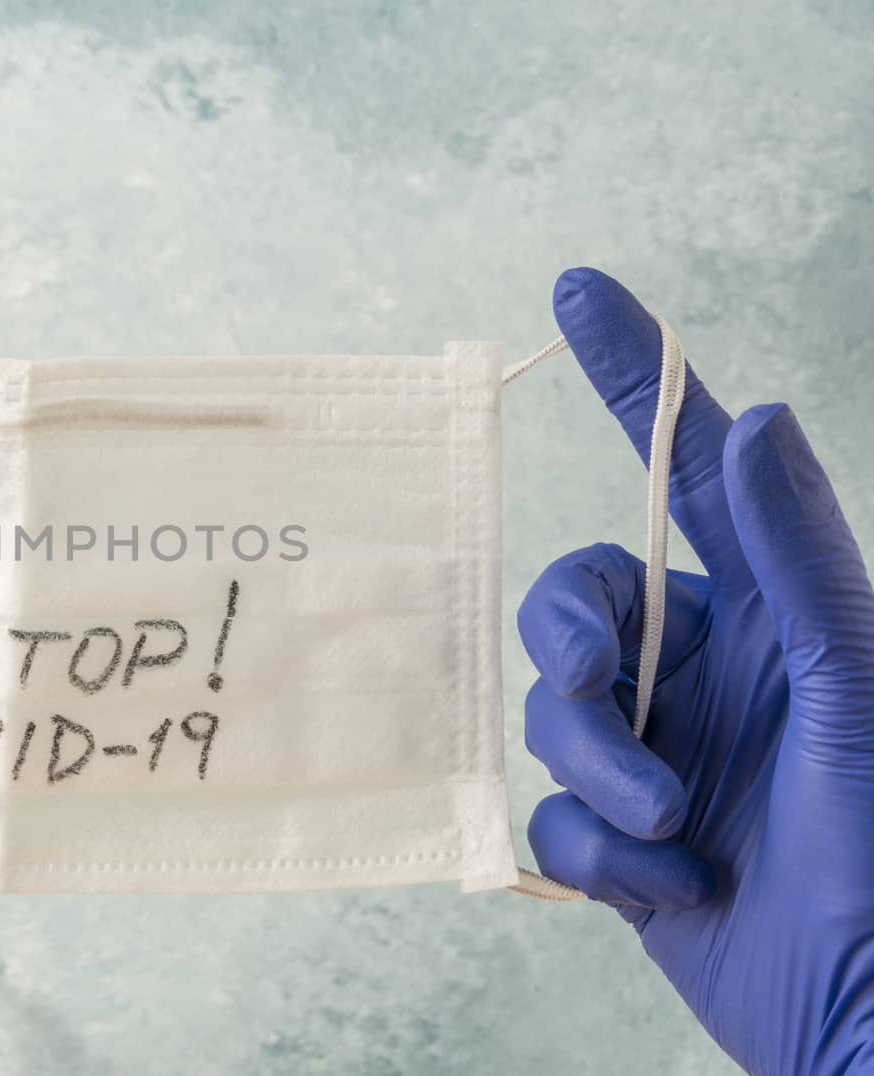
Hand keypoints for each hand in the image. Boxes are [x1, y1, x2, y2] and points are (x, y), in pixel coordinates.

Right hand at [520, 268, 873, 1073]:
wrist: (866, 1023)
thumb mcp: (854, 686)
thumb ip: (795, 557)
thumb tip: (751, 420)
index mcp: (766, 616)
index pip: (682, 476)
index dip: (638, 381)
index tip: (583, 289)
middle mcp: (703, 670)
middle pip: (574, 604)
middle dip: (578, 658)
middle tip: (614, 710)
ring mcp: (656, 752)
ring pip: (554, 715)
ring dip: (602, 772)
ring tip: (676, 826)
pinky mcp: (619, 840)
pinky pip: (554, 815)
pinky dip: (603, 854)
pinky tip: (675, 888)